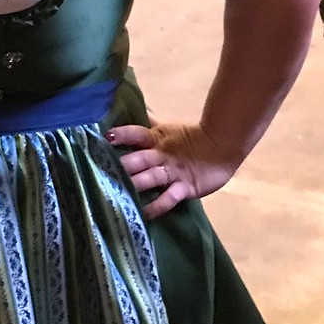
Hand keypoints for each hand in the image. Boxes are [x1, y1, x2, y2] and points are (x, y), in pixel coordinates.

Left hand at [107, 121, 243, 219]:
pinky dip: (156, 206)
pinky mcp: (185, 188)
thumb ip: (149, 123)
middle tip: (100, 171)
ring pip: (150, 178)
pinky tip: (143, 213)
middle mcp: (161, 155)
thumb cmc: (191, 138)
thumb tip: (134, 109)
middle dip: (121, 164)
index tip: (104, 137)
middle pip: (138, 158)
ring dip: (134, 183)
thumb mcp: (167, 130)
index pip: (136, 134)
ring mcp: (173, 172)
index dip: (121, 135)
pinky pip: (168, 199)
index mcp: (156, 138)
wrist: (223, 147)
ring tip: (116, 191)